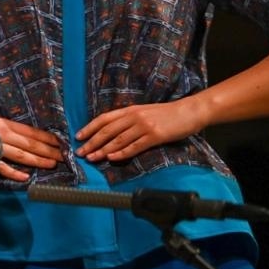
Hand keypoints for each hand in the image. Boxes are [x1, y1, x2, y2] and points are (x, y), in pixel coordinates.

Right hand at [0, 114, 61, 181]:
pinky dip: (14, 173)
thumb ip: (1, 124)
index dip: (48, 137)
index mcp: (4, 124)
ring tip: (53, 164)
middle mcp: (3, 135)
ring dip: (38, 160)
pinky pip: (2, 168)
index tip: (62, 142)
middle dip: (49, 150)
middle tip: (66, 156)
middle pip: (31, 144)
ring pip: (21, 155)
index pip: (31, 132)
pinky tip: (26, 178)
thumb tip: (19, 131)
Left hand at [76, 97, 207, 162]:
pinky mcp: (155, 136)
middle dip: (91, 142)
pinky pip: (134, 147)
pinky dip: (121, 153)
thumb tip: (111, 131)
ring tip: (91, 158)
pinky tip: (111, 158)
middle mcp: (134, 117)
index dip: (89, 128)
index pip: (104, 119)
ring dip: (103, 150)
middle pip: (107, 131)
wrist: (190, 111)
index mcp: (130, 110)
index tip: (78, 137)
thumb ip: (129, 119)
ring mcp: (144, 126)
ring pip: (118, 140)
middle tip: (80, 152)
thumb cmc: (167, 114)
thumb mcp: (144, 112)